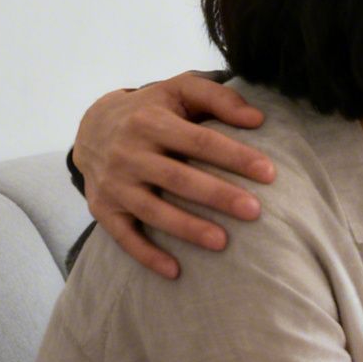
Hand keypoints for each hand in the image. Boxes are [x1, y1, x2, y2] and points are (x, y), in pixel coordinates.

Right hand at [72, 72, 274, 278]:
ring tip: (223, 242)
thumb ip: (219, 98)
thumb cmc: (152, 109)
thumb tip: (257, 119)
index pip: (199, 141)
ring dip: (187, 228)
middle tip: (254, 212)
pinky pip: (124, 237)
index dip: (234, 157)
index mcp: (151, 122)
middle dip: (218, 195)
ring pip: (153, 211)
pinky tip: (175, 271)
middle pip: (178, 178)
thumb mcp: (180, 90)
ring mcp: (114, 184)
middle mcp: (128, 153)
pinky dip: (148, 255)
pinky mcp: (103, 209)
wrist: (92, 127)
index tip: (269, 173)